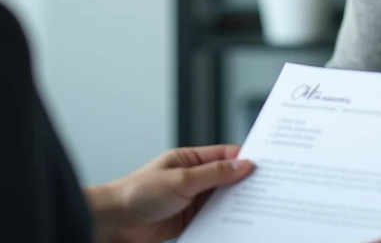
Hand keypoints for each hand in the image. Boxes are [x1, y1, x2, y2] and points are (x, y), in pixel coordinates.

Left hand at [86, 145, 253, 242]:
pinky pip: (212, 219)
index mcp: (189, 159)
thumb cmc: (138, 193)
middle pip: (226, 178)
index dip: (245, 158)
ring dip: (235, 204)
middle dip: (244, 183)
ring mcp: (190, 200)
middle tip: (267, 188)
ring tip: (256, 208)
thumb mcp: (182, 179)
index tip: (266, 164)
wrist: (114, 222)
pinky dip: (224, 221)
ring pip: (221, 200)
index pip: (224, 155)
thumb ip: (215, 173)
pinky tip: (236, 224)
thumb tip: (243, 164)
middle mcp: (191, 178)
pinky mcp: (188, 221)